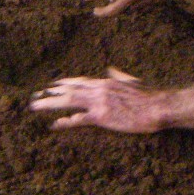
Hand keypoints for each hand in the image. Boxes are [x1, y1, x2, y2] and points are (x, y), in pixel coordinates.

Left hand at [30, 67, 162, 132]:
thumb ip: (118, 75)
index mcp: (105, 82)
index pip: (79, 81)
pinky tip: (54, 124)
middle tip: (35, 95)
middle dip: (50, 92)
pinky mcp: (102, 117)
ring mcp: (99, 102)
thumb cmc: (148, 96)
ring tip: (35, 106)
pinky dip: (65, 121)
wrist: (157, 106)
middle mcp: (99, 89)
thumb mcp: (131, 81)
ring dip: (50, 103)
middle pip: (69, 90)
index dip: (64, 83)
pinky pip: (79, 119)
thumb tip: (110, 70)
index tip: (52, 85)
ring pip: (68, 101)